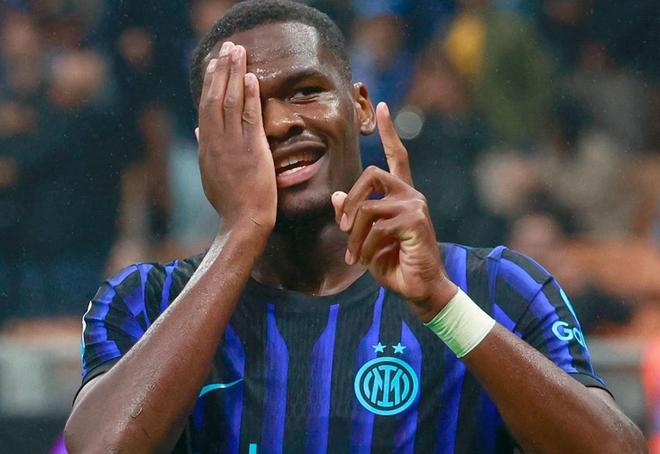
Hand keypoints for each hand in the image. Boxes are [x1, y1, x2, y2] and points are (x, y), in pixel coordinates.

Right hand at [197, 42, 276, 232]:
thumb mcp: (210, 173)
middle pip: (215, 98)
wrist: (243, 220)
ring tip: (238, 52)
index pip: (206, 106)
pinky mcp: (251, 150)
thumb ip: (205, 148)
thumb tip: (197, 129)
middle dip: (221, 70)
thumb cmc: (230, 201)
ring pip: (230, 102)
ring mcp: (233, 145)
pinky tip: (251, 79)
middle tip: (227, 47)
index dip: (210, 82)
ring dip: (235, 74)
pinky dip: (250, 97)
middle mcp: (216, 141)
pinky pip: (249, 118)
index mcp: (206, 145)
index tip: (214, 63)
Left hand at [331, 102, 456, 320]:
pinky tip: (365, 260)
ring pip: (368, 207)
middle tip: (342, 227)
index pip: (398, 156)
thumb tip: (337, 196)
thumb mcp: (366, 238)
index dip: (389, 131)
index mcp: (402, 195)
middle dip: (351, 200)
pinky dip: (364, 246)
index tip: (380, 106)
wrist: (420, 288)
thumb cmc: (394, 263)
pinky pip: (375, 226)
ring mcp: (415, 206)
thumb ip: (354, 216)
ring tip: (354, 256)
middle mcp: (411, 195)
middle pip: (372, 174)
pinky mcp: (415, 221)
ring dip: (354, 235)